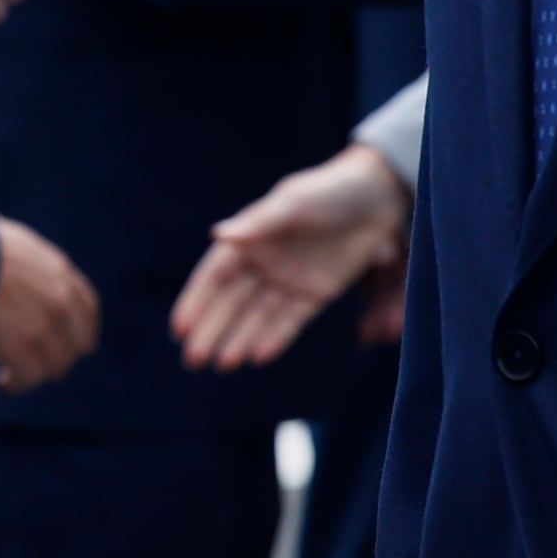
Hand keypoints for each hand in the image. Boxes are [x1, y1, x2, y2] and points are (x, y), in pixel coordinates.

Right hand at [0, 217, 99, 391]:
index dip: (83, 331)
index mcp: (58, 271)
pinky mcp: (21, 349)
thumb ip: (21, 254)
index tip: (75, 345)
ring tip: (7, 375)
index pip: (87, 308)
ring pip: (55, 366)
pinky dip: (15, 385)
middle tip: (32, 362)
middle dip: (57, 356)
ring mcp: (43, 326)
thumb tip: (0, 237)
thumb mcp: (8, 239)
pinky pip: (29, 379)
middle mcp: (59, 300)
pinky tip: (0, 383)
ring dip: (33, 374)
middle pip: (75, 344)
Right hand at [171, 139, 414, 372]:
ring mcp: (288, 280)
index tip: (179, 329)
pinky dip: (274, 338)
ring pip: (257, 317)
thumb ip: (257, 223)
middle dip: (211, 331)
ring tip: (223, 365)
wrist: (377, 197)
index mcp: (249, 239)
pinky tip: (257, 357)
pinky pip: (290, 321)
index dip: (195, 302)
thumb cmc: (327, 192)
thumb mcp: (292, 204)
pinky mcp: (315, 293)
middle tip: (193, 360)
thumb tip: (218, 235)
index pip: (214, 277)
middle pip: (230, 303)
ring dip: (238, 339)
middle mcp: (263, 264)